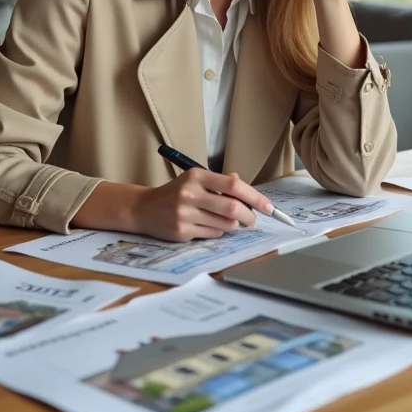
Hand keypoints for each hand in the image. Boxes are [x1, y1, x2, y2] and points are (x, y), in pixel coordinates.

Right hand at [130, 171, 276, 241]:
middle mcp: (189, 193)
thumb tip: (244, 186)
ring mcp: (184, 214)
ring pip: (225, 225)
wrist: (143, 208)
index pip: (233, 186)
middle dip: (249, 217)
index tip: (268, 206)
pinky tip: (209, 226)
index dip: (255, 197)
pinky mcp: (181, 231)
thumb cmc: (175, 193)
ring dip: (233, 226)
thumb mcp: (195, 181)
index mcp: (196, 176)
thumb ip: (220, 183)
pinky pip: (212, 234)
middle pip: (232, 208)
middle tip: (252, 220)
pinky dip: (218, 232)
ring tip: (228, 221)